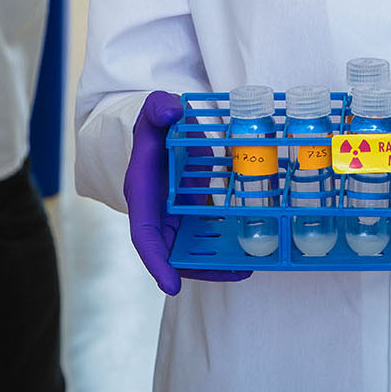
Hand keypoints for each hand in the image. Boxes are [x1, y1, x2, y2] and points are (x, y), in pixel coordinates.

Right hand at [123, 91, 251, 294]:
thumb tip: (171, 111)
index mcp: (142, 192)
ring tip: (248, 267)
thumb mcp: (154, 109)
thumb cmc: (157, 121)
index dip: (156, 260)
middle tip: (234, 273)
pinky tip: (248, 248)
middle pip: (172, 251)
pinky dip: (224, 240)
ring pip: (192, 246)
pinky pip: (207, 230)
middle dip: (198, 268)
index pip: (144, 234)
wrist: (166, 124)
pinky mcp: (193, 207)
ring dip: (215, 260)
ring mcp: (176, 212)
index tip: (171, 284)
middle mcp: (157, 210)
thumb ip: (159, 108)